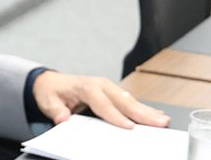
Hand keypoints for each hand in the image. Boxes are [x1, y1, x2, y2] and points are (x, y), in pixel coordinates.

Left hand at [31, 71, 169, 128]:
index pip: (104, 104)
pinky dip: (143, 109)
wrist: (51, 83)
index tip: (129, 127)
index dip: (117, 116)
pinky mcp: (112, 93)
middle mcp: (101, 85)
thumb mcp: (48, 101)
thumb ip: (56, 110)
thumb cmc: (52, 92)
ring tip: (162, 120)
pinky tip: (154, 114)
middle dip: (142, 113)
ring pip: (130, 101)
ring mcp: (108, 88)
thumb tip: (63, 117)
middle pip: (124, 101)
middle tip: (158, 122)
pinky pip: (129, 102)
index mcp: (87, 86)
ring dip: (147, 111)